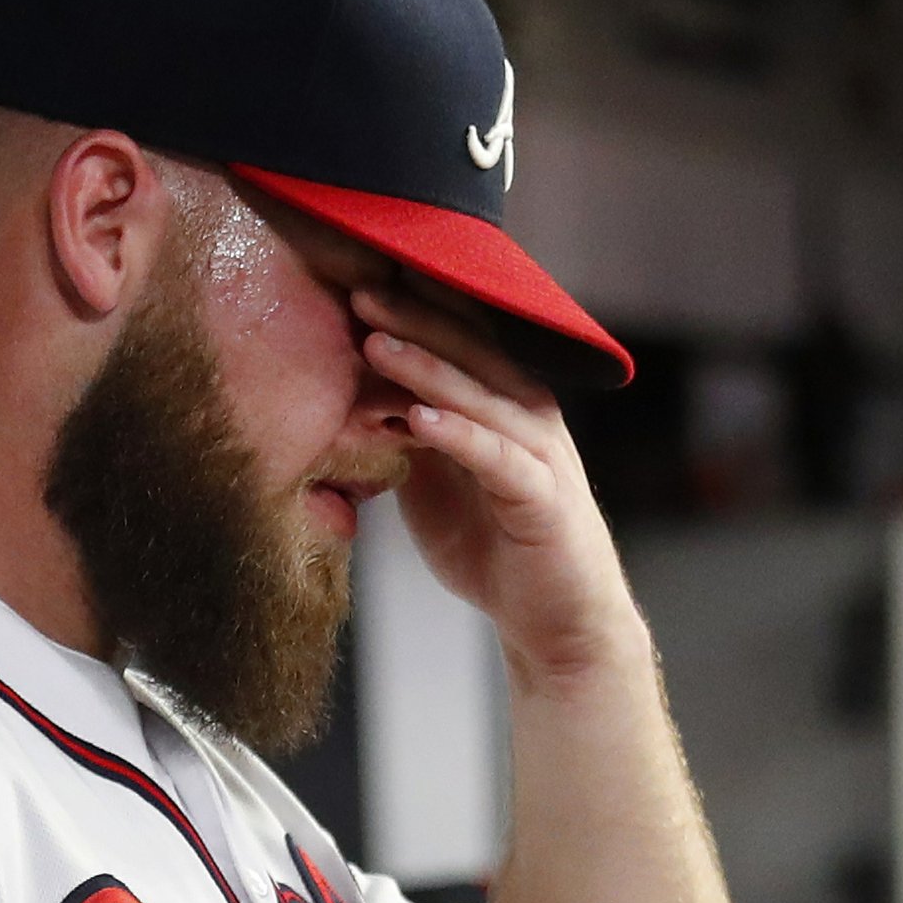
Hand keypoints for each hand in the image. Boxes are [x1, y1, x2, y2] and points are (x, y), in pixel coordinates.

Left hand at [352, 286, 644, 687]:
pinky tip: (418, 421)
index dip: (410, 310)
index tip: (354, 282)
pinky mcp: (542, 497)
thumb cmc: (493, 546)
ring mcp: (539, 451)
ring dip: (425, 368)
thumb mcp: (431, 484)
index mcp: (503, 401)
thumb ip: (403, 438)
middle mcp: (527, 413)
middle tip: (358, 292)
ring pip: (479, 396)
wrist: (552, 621)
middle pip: (469, 351)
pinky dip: (458, 436)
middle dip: (412, 319)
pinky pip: (496, 457)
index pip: (457, 340)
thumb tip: (350, 399)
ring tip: (376, 344)